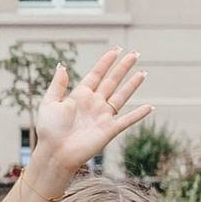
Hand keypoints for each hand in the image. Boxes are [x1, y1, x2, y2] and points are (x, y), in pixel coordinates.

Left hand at [27, 47, 148, 180]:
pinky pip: (127, 120)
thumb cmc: (50, 130)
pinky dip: (139, 114)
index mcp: (80, 95)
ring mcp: (103, 116)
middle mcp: (94, 103)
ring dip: (133, 84)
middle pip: (112, 81)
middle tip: (135, 53)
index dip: (106, 62)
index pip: (96, 74)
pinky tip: (150, 107)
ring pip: (122, 96)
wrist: (56, 152)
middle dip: (123, 67)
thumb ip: (58, 85)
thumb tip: (62, 65)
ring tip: (143, 72)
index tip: (116, 49)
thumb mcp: (50, 103)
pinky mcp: (109, 130)